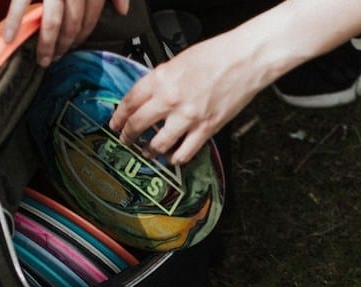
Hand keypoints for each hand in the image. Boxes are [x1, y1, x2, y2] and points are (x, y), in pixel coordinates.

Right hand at [4, 0, 130, 66]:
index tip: (72, 47)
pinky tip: (10, 39)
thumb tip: (122, 10)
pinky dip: (15, 24)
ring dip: (47, 44)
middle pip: (72, 25)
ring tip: (42, 58)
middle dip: (65, 46)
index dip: (82, 37)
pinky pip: (21, 6)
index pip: (90, 19)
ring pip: (53, 23)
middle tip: (55, 59)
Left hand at [109, 37, 267, 164]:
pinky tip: (174, 157)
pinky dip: (176, 158)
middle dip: (128, 136)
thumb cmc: (218, 54)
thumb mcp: (180, 60)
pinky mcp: (206, 128)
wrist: (245, 58)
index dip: (119, 116)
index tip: (115, 123)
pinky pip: (184, 153)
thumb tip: (151, 94)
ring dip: (149, 150)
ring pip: (158, 144)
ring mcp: (187, 116)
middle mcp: (170, 98)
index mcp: (161, 78)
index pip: (130, 101)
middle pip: (138, 125)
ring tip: (148, 152)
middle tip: (125, 140)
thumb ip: (162, 79)